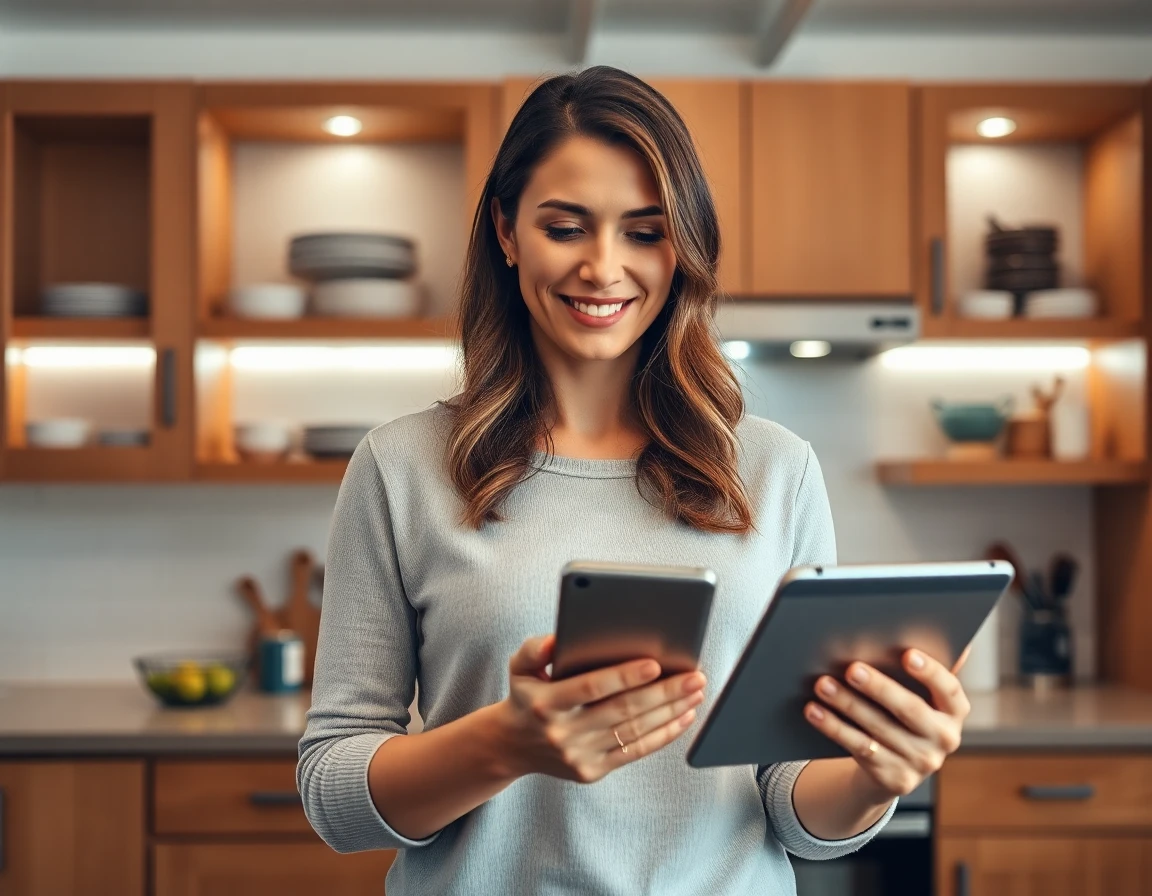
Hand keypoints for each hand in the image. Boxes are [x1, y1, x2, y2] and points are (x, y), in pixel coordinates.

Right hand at [496, 634, 705, 782]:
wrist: (512, 745)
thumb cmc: (525, 695)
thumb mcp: (519, 666)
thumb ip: (535, 649)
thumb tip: (556, 640)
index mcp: (545, 702)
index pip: (591, 688)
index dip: (624, 677)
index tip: (655, 664)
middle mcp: (562, 732)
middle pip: (622, 711)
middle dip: (663, 693)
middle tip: (694, 677)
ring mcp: (578, 755)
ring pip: (633, 732)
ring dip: (670, 712)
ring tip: (695, 693)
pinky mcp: (591, 771)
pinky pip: (634, 752)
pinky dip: (663, 735)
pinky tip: (683, 718)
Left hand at [803, 647, 971, 800]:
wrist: (894, 767)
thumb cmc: (903, 712)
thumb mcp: (921, 693)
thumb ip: (923, 668)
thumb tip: (937, 632)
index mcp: (955, 710)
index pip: (949, 689)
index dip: (930, 672)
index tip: (907, 654)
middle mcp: (945, 738)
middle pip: (909, 710)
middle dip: (878, 688)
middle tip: (851, 668)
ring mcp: (921, 762)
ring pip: (878, 728)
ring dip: (847, 704)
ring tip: (822, 684)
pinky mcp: (895, 778)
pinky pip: (859, 748)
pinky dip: (834, 727)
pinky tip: (814, 710)